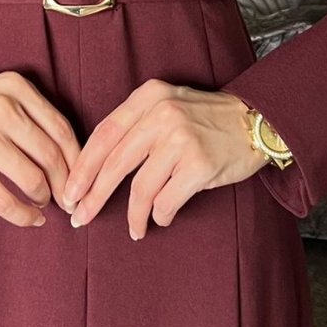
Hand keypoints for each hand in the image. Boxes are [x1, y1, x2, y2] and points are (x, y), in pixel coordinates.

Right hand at [0, 71, 81, 228]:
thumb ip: (30, 113)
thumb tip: (68, 156)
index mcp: (16, 88)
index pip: (61, 129)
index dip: (79, 160)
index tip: (83, 177)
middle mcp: (2, 109)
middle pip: (52, 156)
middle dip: (66, 184)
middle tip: (70, 199)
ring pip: (33, 179)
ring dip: (45, 199)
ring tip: (45, 204)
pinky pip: (5, 200)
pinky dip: (24, 215)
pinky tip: (31, 218)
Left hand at [61, 82, 265, 238]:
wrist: (256, 120)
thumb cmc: (205, 119)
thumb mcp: (167, 105)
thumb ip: (134, 126)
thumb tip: (93, 169)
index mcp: (148, 96)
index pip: (104, 134)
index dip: (83, 167)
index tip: (70, 191)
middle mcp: (162, 113)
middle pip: (114, 163)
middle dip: (93, 195)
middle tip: (81, 217)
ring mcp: (181, 139)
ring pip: (140, 189)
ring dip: (134, 216)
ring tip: (135, 229)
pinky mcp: (200, 165)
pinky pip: (166, 201)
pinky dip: (160, 215)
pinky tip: (162, 218)